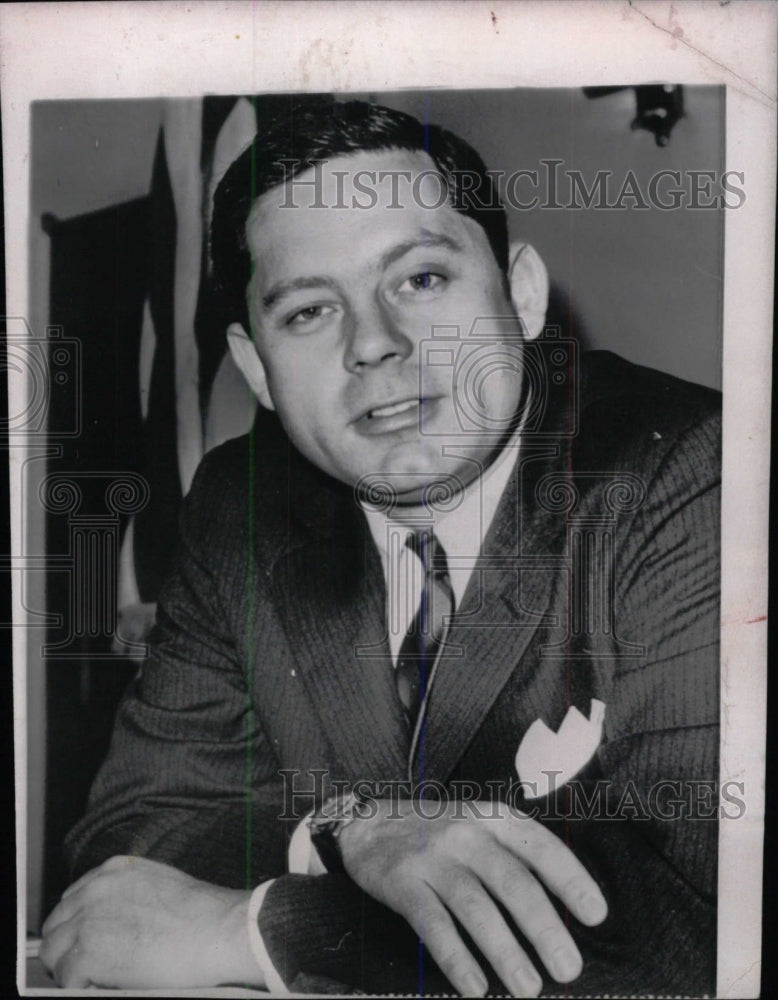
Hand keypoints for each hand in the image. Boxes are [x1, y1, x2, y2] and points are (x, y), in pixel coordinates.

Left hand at [39, 856, 262, 988]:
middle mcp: (96, 889)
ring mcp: (89, 920)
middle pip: (57, 925)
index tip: (85, 941)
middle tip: (85, 966)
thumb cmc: (201, 913)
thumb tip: (115, 920)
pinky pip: (66, 978)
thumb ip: (128, 894)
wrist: (217, 929)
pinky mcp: (88, 953)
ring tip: (93, 979)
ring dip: (69, 968)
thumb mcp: (158, 883)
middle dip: (67, 946)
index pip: (72, 900)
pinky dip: (80, 986)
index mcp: (114, 870)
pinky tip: (103, 986)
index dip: (77, 925)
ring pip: (53, 953)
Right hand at [339, 798, 607, 996]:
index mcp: (493, 819)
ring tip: (529, 988)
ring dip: (505, 952)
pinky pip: (433, 925)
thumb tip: (562, 913)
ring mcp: (433, 858)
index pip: (540, 847)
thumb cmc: (438, 834)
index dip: (571, 879)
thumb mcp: (480, 828)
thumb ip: (514, 859)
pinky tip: (475, 987)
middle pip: (512, 882)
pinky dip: (456, 958)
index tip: (595, 914)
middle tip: (568, 968)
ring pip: (476, 908)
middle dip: (544, 928)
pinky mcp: (403, 883)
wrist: (369, 824)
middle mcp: (466, 834)